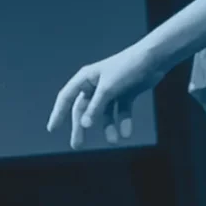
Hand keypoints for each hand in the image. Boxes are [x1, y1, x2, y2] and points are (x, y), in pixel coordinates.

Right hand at [47, 43, 165, 148]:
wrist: (154, 59)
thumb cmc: (127, 68)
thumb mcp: (108, 89)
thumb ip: (96, 107)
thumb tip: (84, 125)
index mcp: (86, 78)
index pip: (66, 97)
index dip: (58, 113)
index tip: (52, 129)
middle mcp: (96, 84)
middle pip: (84, 109)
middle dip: (82, 127)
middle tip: (77, 146)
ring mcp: (111, 90)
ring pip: (104, 113)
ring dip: (108, 127)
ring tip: (114, 141)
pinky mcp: (125, 94)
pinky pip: (120, 111)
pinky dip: (123, 121)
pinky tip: (127, 133)